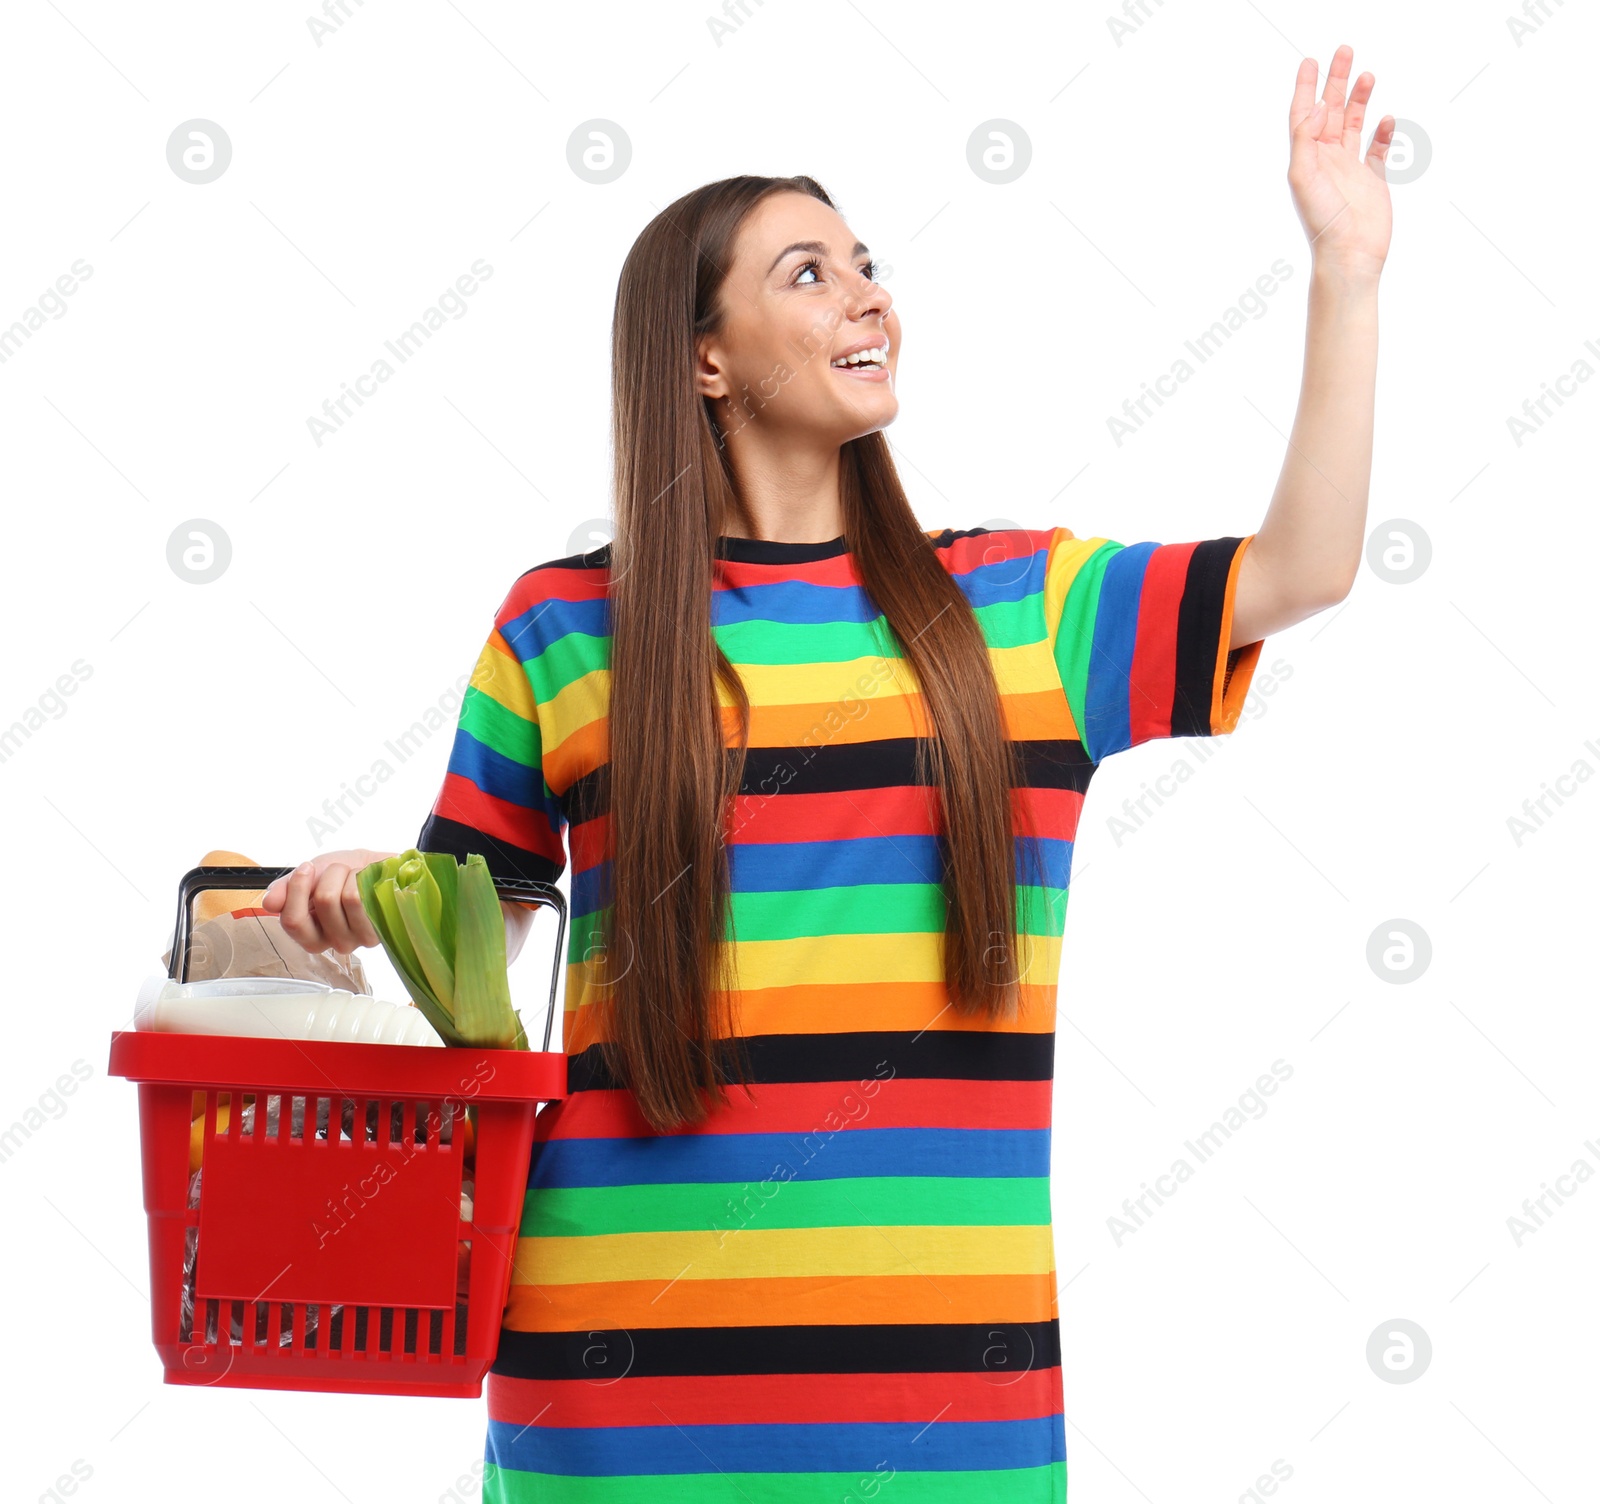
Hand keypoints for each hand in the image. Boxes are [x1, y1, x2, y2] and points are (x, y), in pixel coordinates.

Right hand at [261, 849, 391, 955]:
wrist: (376, 867)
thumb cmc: (343, 874)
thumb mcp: (309, 876)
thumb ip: (285, 889)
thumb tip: (268, 903)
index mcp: (310, 935)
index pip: (293, 921)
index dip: (296, 888)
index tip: (306, 867)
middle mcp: (334, 943)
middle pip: (324, 901)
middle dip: (331, 873)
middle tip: (339, 870)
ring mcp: (359, 939)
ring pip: (348, 897)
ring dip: (351, 874)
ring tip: (355, 875)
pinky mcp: (381, 929)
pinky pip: (369, 897)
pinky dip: (367, 878)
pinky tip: (369, 882)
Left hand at [1287, 45, 1393, 278]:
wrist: (1349, 254)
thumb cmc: (1322, 220)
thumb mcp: (1303, 175)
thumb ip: (1306, 138)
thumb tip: (1315, 105)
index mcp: (1307, 158)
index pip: (1304, 114)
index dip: (1306, 87)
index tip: (1310, 61)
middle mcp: (1327, 160)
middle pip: (1331, 111)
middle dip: (1336, 82)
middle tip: (1344, 52)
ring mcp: (1350, 169)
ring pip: (1354, 125)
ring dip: (1359, 100)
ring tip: (1366, 75)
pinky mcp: (1372, 180)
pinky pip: (1377, 149)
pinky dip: (1382, 132)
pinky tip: (1386, 118)